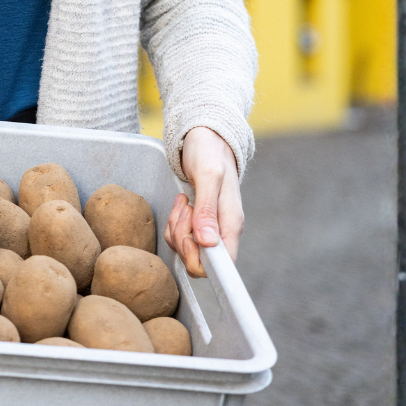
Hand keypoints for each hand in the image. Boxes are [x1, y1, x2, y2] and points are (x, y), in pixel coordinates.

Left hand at [164, 126, 242, 277]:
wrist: (206, 139)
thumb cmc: (210, 153)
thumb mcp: (208, 176)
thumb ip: (207, 209)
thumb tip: (208, 244)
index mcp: (231, 225)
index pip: (221, 266)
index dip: (199, 260)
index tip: (187, 236)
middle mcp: (222, 232)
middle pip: (197, 260)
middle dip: (182, 236)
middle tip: (184, 207)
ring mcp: (209, 229)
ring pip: (185, 248)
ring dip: (177, 225)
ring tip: (184, 201)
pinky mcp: (197, 223)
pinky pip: (178, 236)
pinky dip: (174, 221)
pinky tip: (181, 202)